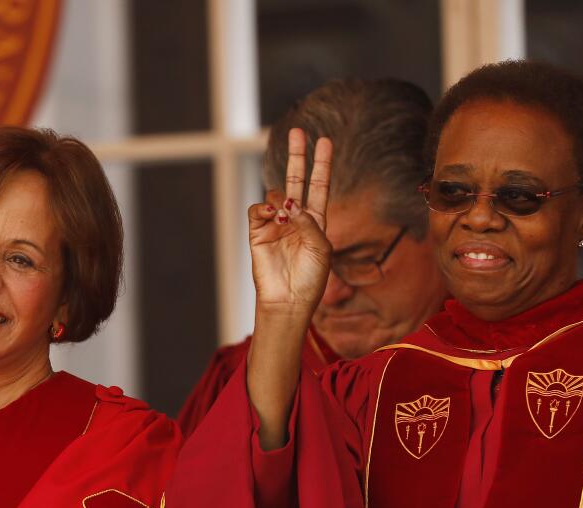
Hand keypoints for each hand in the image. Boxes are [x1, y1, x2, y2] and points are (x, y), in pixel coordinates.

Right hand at [248, 129, 332, 313]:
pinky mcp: (257, 233)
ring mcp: (275, 224)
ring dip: (281, 199)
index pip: (319, 186)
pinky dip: (264, 208)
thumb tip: (288, 203)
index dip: (322, 164)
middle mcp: (295, 219)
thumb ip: (308, 221)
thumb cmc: (310, 279)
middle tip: (297, 131)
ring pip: (275, 195)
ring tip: (284, 217)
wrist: (288, 301)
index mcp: (316, 222)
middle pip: (296, 179)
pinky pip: (257, 210)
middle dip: (297, 156)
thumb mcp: (321, 248)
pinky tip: (272, 217)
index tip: (325, 141)